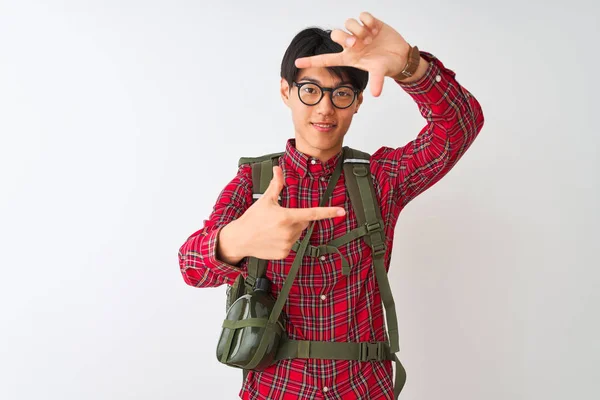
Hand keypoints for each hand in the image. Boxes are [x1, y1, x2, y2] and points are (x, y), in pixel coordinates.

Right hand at [236, 166, 344, 259]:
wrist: (240, 239)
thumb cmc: (252, 219)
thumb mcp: (265, 200)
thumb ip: (276, 185)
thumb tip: (278, 169)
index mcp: (286, 216)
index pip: (312, 213)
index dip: (328, 212)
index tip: (341, 212)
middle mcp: (289, 231)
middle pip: (304, 223)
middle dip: (296, 219)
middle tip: (279, 218)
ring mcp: (287, 244)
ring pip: (298, 234)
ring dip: (291, 230)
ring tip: (273, 229)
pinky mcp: (284, 253)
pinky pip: (291, 244)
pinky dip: (285, 241)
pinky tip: (272, 238)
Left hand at [295, 12, 410, 96]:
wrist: (400, 57)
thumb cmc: (385, 66)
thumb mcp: (379, 73)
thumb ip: (377, 82)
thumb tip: (377, 94)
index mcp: (349, 57)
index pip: (326, 59)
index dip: (311, 61)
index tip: (297, 62)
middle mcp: (352, 44)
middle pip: (336, 34)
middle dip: (344, 37)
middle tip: (356, 43)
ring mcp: (360, 33)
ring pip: (349, 23)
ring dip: (358, 30)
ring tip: (371, 38)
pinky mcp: (371, 23)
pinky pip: (363, 16)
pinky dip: (368, 21)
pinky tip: (376, 29)